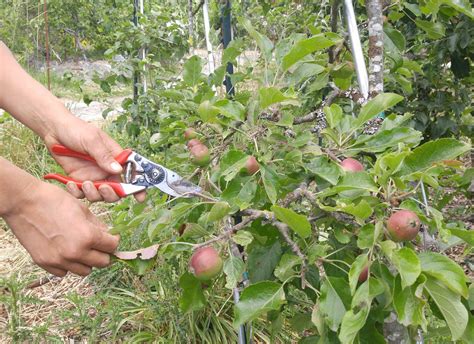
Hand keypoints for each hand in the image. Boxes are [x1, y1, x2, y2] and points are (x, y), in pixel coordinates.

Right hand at [4, 180, 118, 275]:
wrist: (23, 202)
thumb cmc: (54, 200)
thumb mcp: (83, 209)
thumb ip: (98, 226)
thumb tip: (108, 235)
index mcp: (88, 237)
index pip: (112, 247)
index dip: (114, 240)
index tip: (111, 237)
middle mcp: (75, 253)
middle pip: (102, 263)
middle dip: (104, 252)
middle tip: (99, 244)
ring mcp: (59, 261)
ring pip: (84, 271)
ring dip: (87, 261)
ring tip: (82, 248)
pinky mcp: (45, 263)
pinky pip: (64, 272)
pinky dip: (68, 265)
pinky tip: (65, 251)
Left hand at [44, 119, 144, 202]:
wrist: (53, 130)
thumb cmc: (75, 129)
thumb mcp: (91, 140)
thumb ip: (104, 156)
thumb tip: (118, 170)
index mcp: (115, 157)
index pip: (132, 172)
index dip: (138, 186)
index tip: (140, 196)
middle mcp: (106, 169)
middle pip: (118, 190)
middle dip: (113, 193)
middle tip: (104, 188)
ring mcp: (93, 176)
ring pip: (101, 195)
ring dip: (94, 194)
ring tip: (85, 184)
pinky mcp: (79, 181)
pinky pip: (82, 194)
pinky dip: (78, 193)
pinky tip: (71, 184)